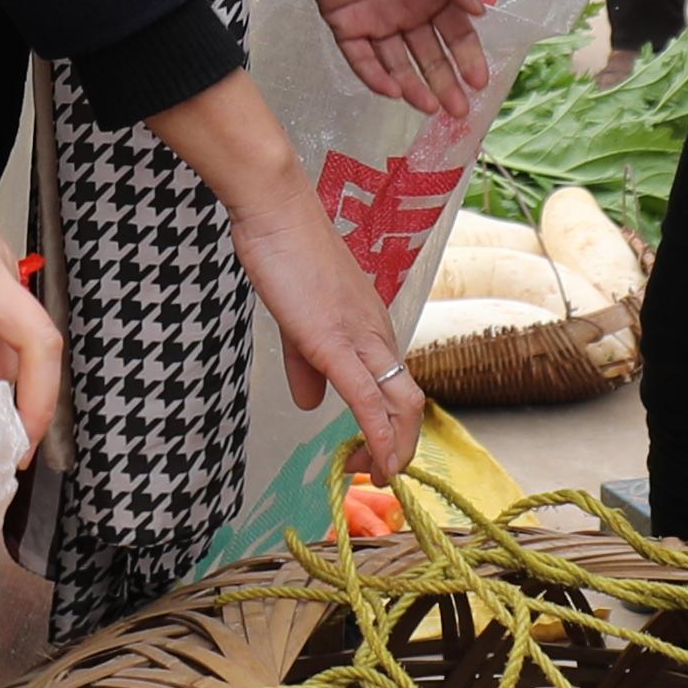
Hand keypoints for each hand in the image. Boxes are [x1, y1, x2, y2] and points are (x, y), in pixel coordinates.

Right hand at [156, 74, 428, 476]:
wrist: (276, 212)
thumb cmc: (285, 254)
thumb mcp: (296, 321)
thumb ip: (305, 365)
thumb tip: (310, 404)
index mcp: (372, 327)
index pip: (396, 386)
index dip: (390, 427)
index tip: (365, 452)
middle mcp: (378, 334)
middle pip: (410, 402)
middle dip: (400, 447)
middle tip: (373, 473)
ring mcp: (361, 337)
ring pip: (401, 403)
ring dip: (394, 448)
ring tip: (376, 475)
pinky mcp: (336, 342)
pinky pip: (366, 398)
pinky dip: (378, 435)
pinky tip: (376, 461)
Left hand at [278, 0, 494, 121]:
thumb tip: (480, 12)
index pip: (456, 33)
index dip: (469, 57)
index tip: (481, 82)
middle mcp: (406, 12)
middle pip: (429, 55)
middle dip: (446, 83)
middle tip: (460, 111)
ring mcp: (374, 20)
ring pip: (397, 62)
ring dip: (413, 86)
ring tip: (430, 107)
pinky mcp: (342, 23)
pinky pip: (360, 57)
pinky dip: (374, 75)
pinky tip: (393, 91)